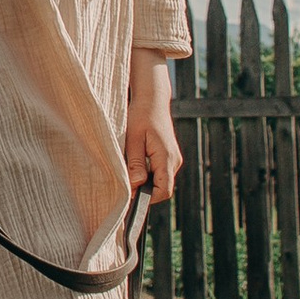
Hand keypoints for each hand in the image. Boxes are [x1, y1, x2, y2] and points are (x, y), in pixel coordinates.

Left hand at [123, 48, 180, 201]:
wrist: (152, 100)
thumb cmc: (141, 116)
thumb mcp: (133, 139)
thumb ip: (135, 163)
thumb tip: (135, 185)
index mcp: (167, 158)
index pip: (164, 191)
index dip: (148, 198)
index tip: (129, 196)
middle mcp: (174, 161)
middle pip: (162, 188)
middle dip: (145, 191)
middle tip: (125, 185)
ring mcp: (173, 159)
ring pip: (160, 181)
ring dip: (145, 182)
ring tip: (128, 171)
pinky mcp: (169, 156)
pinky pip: (160, 172)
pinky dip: (148, 174)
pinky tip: (135, 164)